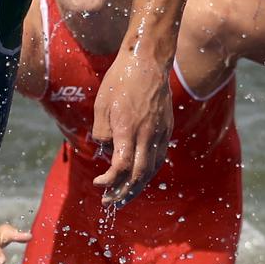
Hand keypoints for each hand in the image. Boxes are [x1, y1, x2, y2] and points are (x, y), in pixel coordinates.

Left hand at [90, 50, 173, 206]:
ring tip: (124, 197)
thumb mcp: (101, 105)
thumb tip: (104, 151)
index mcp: (128, 129)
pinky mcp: (166, 129)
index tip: (98, 183)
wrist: (147, 61)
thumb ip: (102, 132)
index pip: (121, 167)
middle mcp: (147, 134)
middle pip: (139, 175)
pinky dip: (148, 172)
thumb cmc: (120, 80)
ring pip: (152, 169)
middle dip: (124, 193)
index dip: (109, 180)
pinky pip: (159, 157)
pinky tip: (138, 178)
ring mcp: (160, 132)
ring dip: (138, 187)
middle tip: (110, 203)